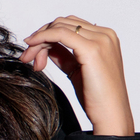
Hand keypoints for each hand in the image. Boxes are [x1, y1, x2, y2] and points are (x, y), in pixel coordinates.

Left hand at [19, 15, 133, 135]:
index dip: (47, 36)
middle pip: (63, 23)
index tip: (34, 55)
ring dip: (39, 40)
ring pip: (59, 26)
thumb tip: (46, 45)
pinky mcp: (91, 49)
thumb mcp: (76, 70)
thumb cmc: (97, 98)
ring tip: (30, 60)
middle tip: (28, 58)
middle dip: (41, 38)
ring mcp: (100, 40)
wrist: (111, 116)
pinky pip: (59, 34)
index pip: (70, 25)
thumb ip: (64, 54)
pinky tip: (32, 47)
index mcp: (106, 37)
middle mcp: (105, 34)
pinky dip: (42, 38)